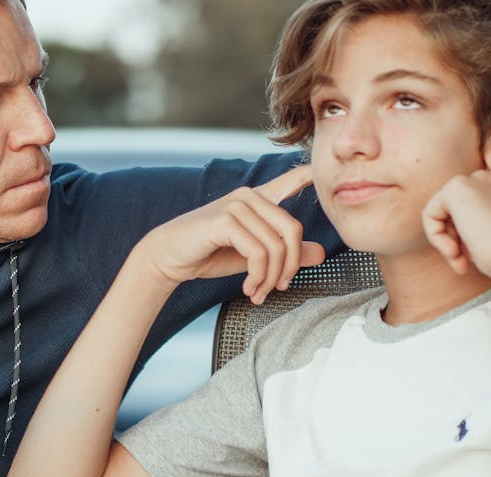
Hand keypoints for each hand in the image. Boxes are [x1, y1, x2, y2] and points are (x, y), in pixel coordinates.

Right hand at [137, 165, 325, 303]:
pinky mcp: (225, 220)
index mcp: (257, 200)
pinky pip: (258, 253)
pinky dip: (258, 277)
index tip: (321, 169)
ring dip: (270, 279)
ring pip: (275, 247)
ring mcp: (237, 205)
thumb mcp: (254, 257)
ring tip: (258, 293)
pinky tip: (248, 288)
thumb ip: (285, 254)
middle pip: (292, 230)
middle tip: (278, 288)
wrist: (169, 258)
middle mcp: (249, 197)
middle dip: (290, 266)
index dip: (308, 175)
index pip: (289, 181)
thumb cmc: (209, 254)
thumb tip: (321, 254)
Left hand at [421, 138, 490, 280]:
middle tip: (465, 259)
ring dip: (448, 239)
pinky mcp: (458, 187)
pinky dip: (437, 237)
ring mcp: (480, 178)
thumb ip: (487, 221)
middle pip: (461, 198)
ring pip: (445, 209)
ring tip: (461, 259)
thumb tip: (461, 232)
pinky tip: (454, 252)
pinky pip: (432, 214)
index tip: (489, 143)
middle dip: (457, 232)